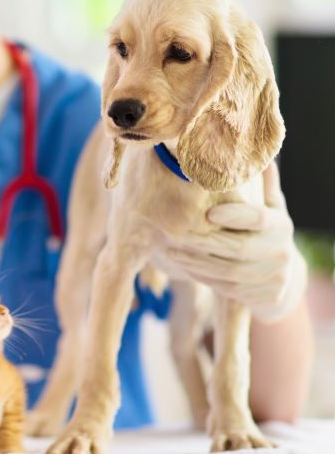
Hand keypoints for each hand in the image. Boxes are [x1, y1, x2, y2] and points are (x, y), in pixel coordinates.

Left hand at [168, 163, 306, 322]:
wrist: (282, 281)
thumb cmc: (265, 234)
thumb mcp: (267, 209)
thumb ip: (260, 185)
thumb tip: (254, 155)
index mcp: (280, 225)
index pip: (258, 218)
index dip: (234, 215)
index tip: (208, 213)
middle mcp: (281, 252)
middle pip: (239, 248)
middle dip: (204, 243)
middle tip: (175, 236)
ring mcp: (274, 277)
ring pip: (228, 271)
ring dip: (196, 263)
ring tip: (171, 253)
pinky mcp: (263, 298)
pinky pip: (226, 288)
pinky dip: (203, 277)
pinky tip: (184, 267)